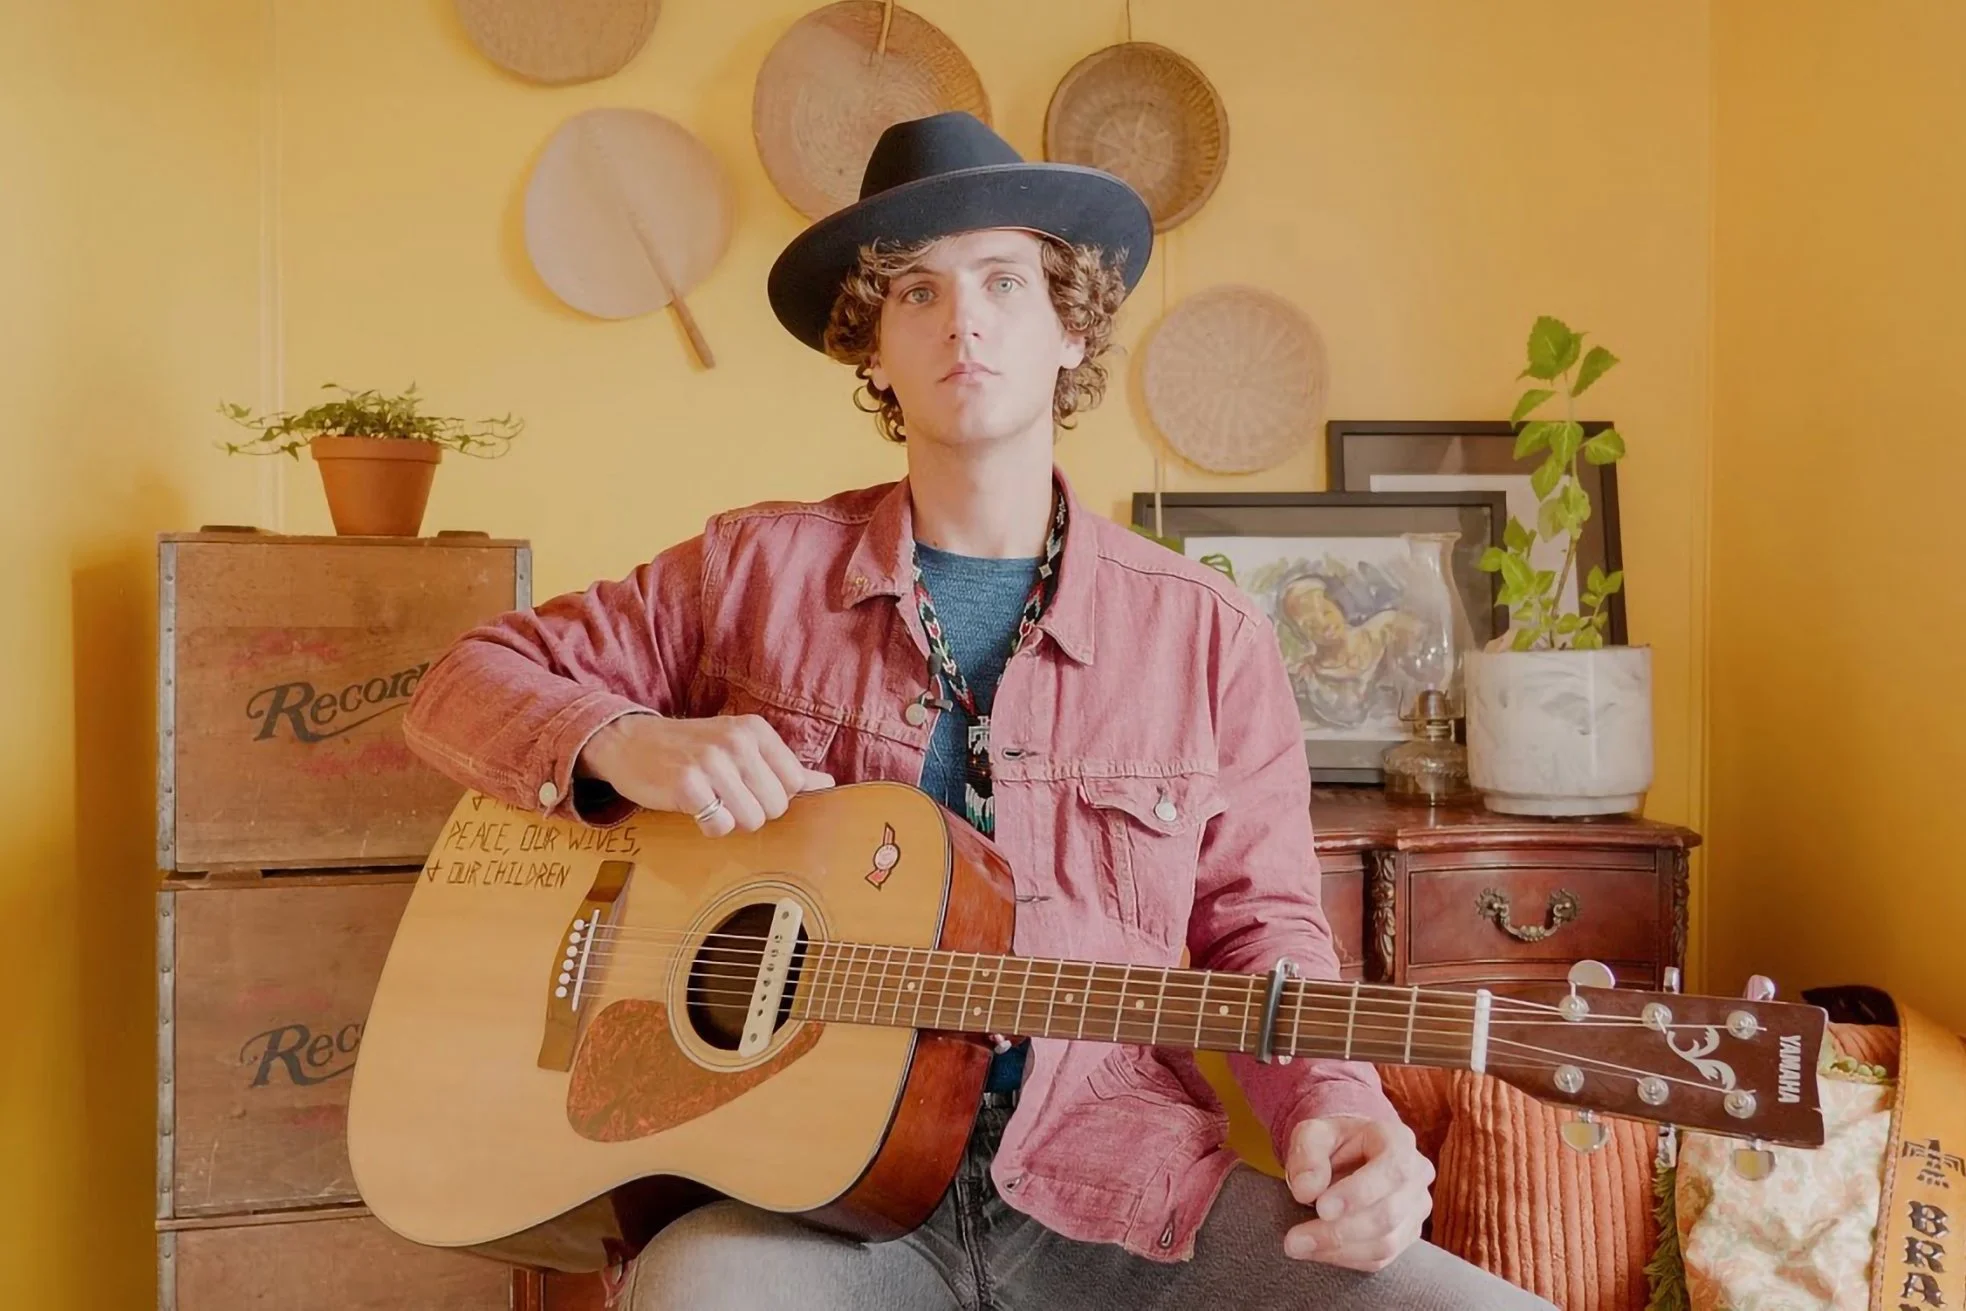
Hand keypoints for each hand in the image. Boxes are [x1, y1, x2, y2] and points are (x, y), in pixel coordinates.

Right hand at [576, 713, 833, 836]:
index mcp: (755, 730)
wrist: (629, 742)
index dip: (773, 795)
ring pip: (752, 820)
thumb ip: (782, 766)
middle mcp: (737, 742)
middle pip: (777, 806)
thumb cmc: (691, 748)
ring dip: (731, 820)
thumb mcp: (739, 745)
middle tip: (725, 796)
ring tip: (711, 801)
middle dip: (753, 811)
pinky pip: (720, 826)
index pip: (795, 783)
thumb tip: (828, 784)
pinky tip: (694, 807)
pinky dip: (709, 826)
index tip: (748, 787)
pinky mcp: (687, 786)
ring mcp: (712, 762)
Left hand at [1281, 1115, 1433, 1271]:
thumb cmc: (1331, 1142)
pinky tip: (1316, 1251)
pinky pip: (1380, 1258)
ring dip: (1339, 1250)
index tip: (1321, 1208)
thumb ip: (1307, 1155)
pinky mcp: (1406, 1235)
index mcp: (1399, 1141)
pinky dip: (1345, 1259)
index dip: (1359, 1193)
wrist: (1347, 1155)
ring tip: (1298, 1245)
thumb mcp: (1312, 1134)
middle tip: (1296, 1238)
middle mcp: (1417, 1176)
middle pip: (1388, 1214)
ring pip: (1386, 1243)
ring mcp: (1415, 1209)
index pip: (1393, 1171)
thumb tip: (1306, 1190)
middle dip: (1339, 1230)